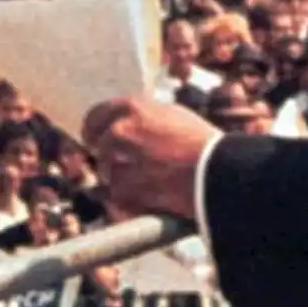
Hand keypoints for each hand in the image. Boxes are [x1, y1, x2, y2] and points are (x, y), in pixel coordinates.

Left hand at [83, 97, 217, 221]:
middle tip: (117, 165)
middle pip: (97, 145)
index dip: (94, 130)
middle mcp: (118, 131)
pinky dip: (128, 198)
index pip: (95, 116)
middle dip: (104, 155)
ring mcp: (117, 161)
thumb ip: (145, 118)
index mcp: (131, 107)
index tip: (95, 139)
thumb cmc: (201, 142)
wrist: (213, 172)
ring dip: (120, 179)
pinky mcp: (122, 190)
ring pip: (106, 172)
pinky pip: (116, 195)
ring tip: (146, 182)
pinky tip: (148, 196)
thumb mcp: (171, 115)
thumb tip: (129, 123)